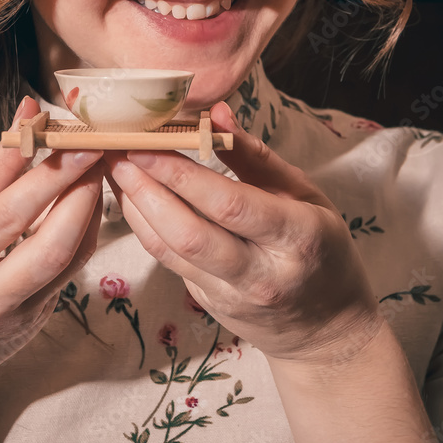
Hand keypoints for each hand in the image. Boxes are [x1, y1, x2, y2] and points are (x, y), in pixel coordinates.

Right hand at [0, 96, 103, 382]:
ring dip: (91, 208)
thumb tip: (25, 116)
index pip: (4, 218)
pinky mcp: (40, 321)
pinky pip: (72, 270)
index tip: (71, 137)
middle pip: (49, 246)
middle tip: (97, 147)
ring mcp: (17, 318)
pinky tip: (87, 198)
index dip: (44, 177)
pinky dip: (85, 230)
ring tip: (96, 165)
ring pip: (70, 261)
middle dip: (80, 191)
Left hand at [104, 102, 381, 364]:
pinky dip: (145, 227)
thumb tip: (215, 113)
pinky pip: (169, 262)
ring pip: (170, 251)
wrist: (326, 329)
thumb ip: (256, 155)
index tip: (147, 143)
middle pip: (190, 233)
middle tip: (118, 152)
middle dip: (146, 189)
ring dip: (135, 208)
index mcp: (297, 237)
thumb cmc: (319, 247)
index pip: (230, 204)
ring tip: (116, 169)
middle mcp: (263, 273)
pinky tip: (131, 198)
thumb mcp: (305, 194)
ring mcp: (232, 296)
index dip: (182, 174)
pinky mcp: (208, 305)